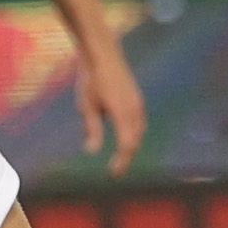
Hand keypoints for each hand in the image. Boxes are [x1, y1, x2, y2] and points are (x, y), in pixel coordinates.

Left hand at [73, 32, 145, 171]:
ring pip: (140, 132)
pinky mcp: (137, 98)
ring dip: (132, 146)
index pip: (126, 145)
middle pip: (135, 141)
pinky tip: (125, 137)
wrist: (102, 53)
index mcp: (123, 113)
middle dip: (127, 157)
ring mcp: (138, 103)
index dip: (121, 162)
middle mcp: (135, 110)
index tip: (113, 174)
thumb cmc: (91, 79)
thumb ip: (92, 129)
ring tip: (121, 158)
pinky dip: (134, 134)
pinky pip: (140, 122)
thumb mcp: (87, 106)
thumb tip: (92, 151)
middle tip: (115, 171)